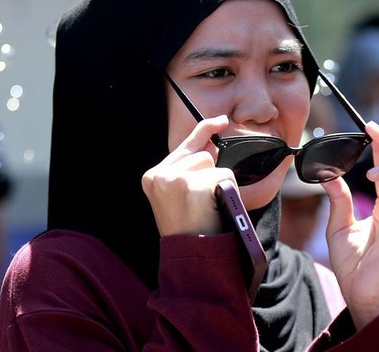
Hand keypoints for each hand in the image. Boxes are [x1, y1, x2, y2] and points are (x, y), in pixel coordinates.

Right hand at [142, 115, 236, 235]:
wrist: (190, 257)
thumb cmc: (190, 228)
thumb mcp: (182, 195)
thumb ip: (193, 168)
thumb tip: (213, 144)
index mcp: (152, 176)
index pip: (184, 145)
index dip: (205, 130)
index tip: (221, 120)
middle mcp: (159, 175)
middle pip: (203, 156)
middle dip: (211, 173)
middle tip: (204, 204)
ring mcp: (174, 179)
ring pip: (213, 165)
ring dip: (218, 185)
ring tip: (206, 209)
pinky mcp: (192, 186)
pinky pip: (224, 176)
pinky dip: (226, 191)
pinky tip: (213, 209)